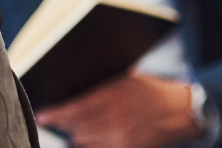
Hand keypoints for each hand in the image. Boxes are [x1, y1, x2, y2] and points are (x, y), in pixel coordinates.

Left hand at [34, 73, 200, 147]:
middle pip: (76, 127)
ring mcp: (120, 137)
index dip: (55, 115)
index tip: (43, 116)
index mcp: (115, 95)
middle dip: (64, 124)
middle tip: (57, 120)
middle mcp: (115, 118)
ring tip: (75, 127)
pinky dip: (90, 143)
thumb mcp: (127, 79)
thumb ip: (103, 87)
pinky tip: (90, 137)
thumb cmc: (152, 91)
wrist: (178, 112)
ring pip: (84, 140)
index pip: (75, 109)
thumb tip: (74, 91)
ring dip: (77, 134)